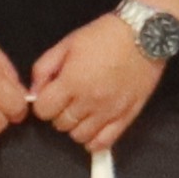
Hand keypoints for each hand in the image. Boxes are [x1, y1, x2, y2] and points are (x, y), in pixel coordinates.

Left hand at [25, 13, 164, 153]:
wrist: (144, 34)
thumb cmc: (106, 35)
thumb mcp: (67, 43)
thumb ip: (44, 68)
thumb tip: (34, 92)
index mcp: (72, 81)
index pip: (44, 110)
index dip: (44, 103)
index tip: (51, 95)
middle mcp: (90, 101)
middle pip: (60, 124)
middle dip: (59, 113)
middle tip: (69, 100)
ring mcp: (109, 111)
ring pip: (80, 136)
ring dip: (76, 126)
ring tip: (82, 111)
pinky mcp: (127, 116)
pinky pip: (104, 142)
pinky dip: (94, 141)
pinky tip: (94, 127)